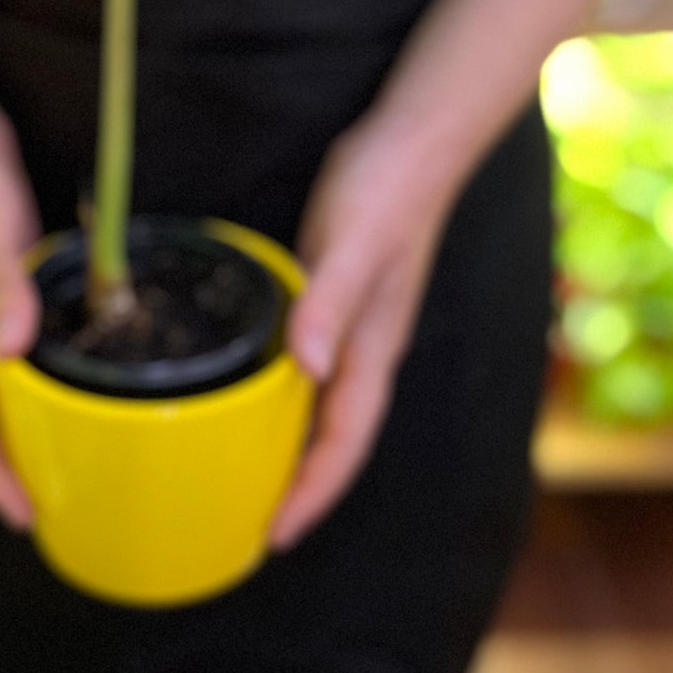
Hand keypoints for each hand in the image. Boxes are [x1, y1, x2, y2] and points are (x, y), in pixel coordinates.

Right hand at [0, 15, 42, 528]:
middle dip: (12, 459)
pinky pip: (20, 328)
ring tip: (79, 439)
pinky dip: (45, 355)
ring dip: (31, 413)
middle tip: (65, 493)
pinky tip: (82, 350)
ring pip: (1, 373)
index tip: (27, 515)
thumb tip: (18, 350)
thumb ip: (0, 281)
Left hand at [272, 108, 456, 549]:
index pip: (341, 442)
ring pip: (327, 406)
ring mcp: (358, 323)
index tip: (274, 536)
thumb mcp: (352, 243)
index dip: (310, 493)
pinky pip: (316, 369)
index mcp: (371, 348)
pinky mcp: (343, 296)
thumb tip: (308, 367)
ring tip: (254, 478)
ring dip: (296, 448)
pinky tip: (264, 392)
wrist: (418, 136)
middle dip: (302, 488)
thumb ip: (328, 301)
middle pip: (336, 438)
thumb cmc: (386, 188)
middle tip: (254, 528)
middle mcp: (367, 347)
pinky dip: (291, 396)